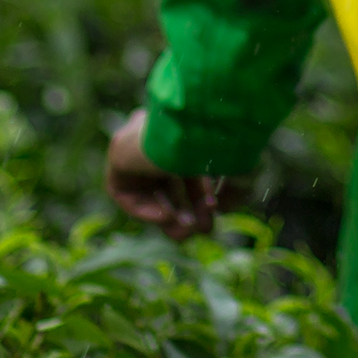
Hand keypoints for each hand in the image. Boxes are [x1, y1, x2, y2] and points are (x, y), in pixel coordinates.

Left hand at [105, 111, 223, 237]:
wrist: (200, 125)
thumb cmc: (225, 141)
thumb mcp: (238, 168)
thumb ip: (233, 189)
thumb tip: (224, 208)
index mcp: (186, 127)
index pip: (188, 169)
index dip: (202, 196)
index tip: (216, 211)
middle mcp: (159, 131)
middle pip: (169, 184)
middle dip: (187, 211)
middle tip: (204, 230)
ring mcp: (138, 141)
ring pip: (149, 191)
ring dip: (170, 216)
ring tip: (187, 232)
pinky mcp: (119, 153)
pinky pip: (126, 192)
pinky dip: (145, 209)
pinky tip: (166, 215)